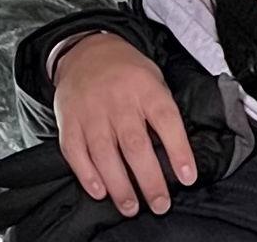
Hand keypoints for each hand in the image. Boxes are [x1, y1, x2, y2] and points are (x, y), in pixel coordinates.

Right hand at [51, 32, 199, 217]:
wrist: (86, 50)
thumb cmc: (127, 72)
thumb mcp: (153, 78)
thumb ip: (162, 111)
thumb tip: (175, 153)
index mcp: (145, 87)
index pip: (166, 119)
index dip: (178, 150)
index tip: (188, 177)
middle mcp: (118, 100)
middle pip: (135, 144)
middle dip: (149, 179)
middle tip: (160, 204)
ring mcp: (91, 110)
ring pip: (104, 153)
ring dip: (119, 185)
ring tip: (131, 206)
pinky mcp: (69, 121)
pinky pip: (75, 151)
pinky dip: (87, 175)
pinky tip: (100, 191)